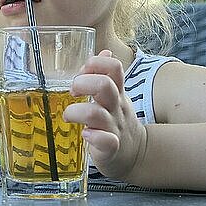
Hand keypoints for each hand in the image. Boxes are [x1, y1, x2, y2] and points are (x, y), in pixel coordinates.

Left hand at [63, 50, 146, 180]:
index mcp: (117, 91)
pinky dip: (93, 137)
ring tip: (69, 116)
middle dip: (83, 83)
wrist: (136, 153)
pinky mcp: (111, 148)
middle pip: (105, 85)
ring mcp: (114, 127)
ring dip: (77, 112)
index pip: (113, 67)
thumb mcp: (116, 94)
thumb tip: (103, 52)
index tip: (81, 73)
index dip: (95, 64)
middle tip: (72, 92)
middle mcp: (116, 107)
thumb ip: (106, 75)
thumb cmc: (116, 119)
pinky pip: (105, 141)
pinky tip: (85, 135)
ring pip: (97, 113)